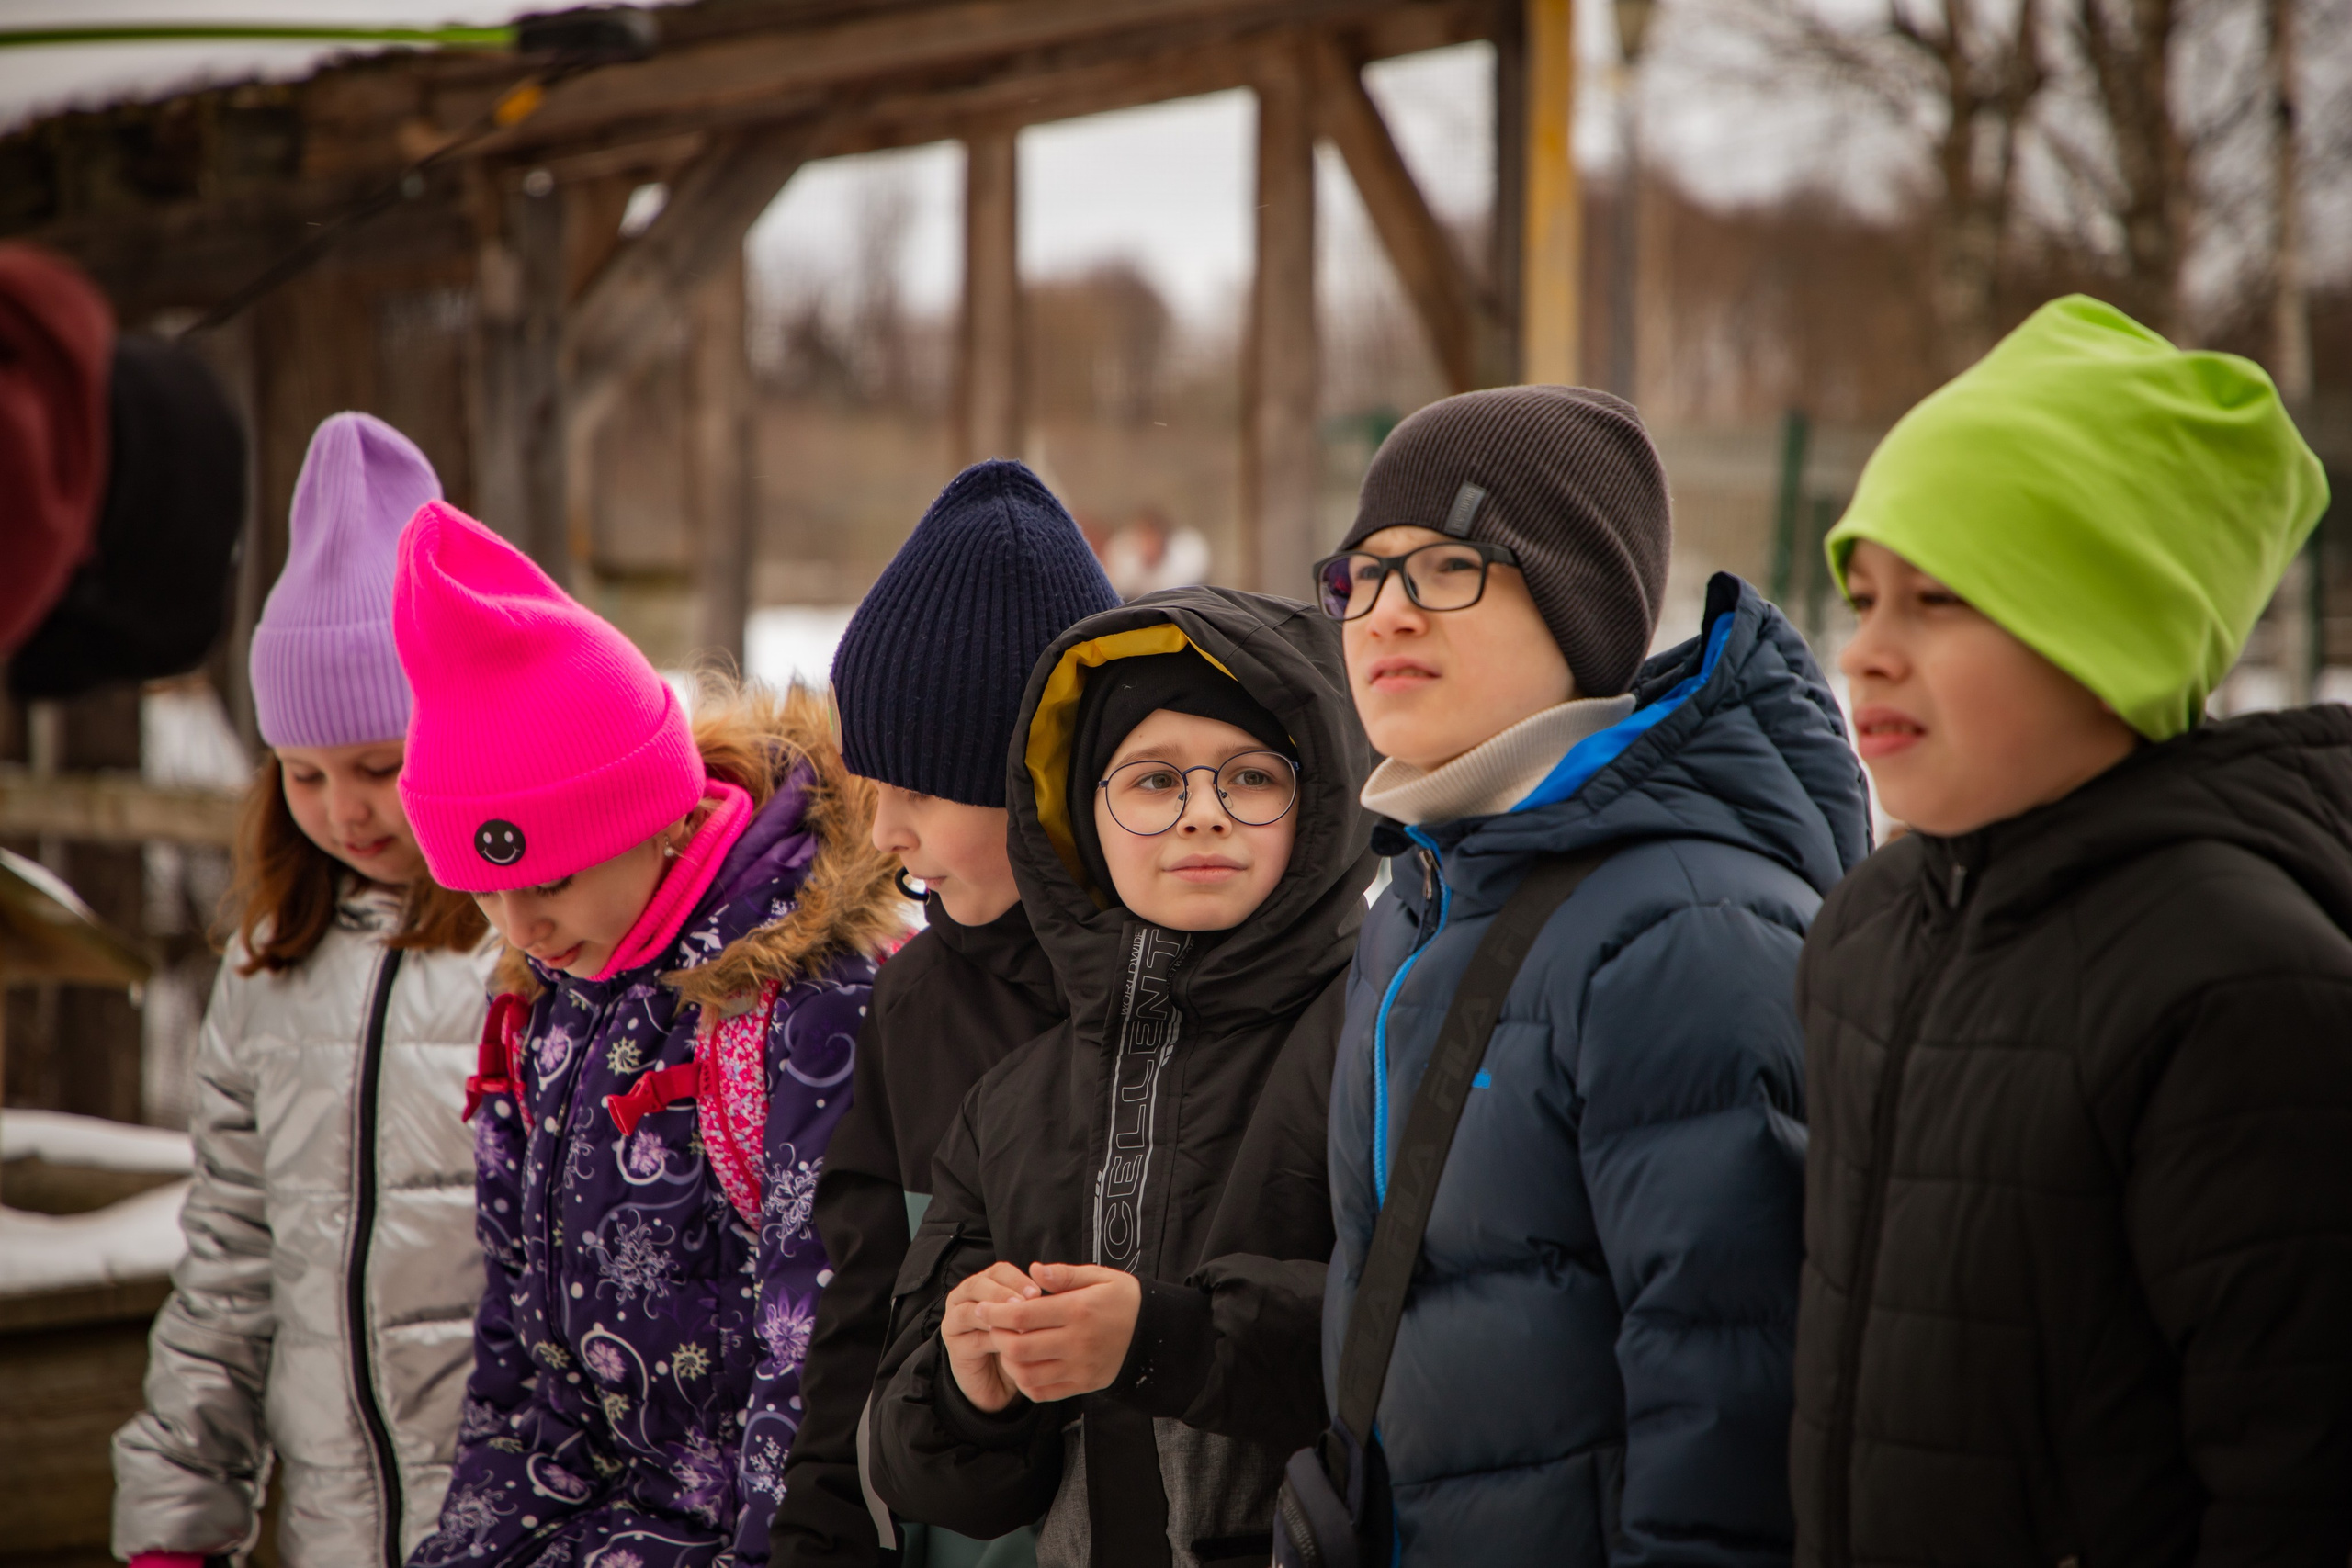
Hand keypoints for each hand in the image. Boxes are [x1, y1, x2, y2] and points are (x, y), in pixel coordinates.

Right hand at [942, 1261, 1039, 1413]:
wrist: (1002, 1383)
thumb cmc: (1019, 1343)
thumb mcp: (1030, 1320)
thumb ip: (1034, 1302)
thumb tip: (1048, 1286)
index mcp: (985, 1283)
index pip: (998, 1271)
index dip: (1016, 1279)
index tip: (1036, 1293)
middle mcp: (964, 1298)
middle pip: (977, 1285)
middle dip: (1002, 1293)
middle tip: (1024, 1305)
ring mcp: (954, 1322)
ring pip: (968, 1310)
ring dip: (993, 1316)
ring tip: (1016, 1325)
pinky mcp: (955, 1347)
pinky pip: (970, 1339)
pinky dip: (989, 1340)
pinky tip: (1007, 1345)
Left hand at [975, 1262, 1142, 1403]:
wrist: (1156, 1333)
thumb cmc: (1124, 1299)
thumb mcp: (1100, 1276)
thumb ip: (1064, 1274)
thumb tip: (1033, 1270)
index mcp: (1078, 1311)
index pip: (1024, 1315)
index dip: (996, 1312)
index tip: (983, 1307)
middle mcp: (1077, 1342)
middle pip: (1019, 1347)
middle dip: (997, 1336)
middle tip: (993, 1326)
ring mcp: (1080, 1368)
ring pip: (1027, 1373)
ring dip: (1009, 1360)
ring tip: (1008, 1344)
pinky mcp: (1083, 1385)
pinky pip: (1043, 1392)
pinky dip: (1025, 1381)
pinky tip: (1024, 1365)